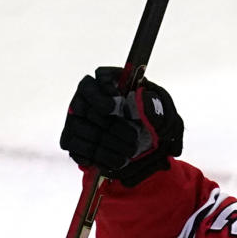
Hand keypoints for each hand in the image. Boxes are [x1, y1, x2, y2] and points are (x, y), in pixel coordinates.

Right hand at [60, 66, 183, 185]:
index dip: (104, 89)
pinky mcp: (72, 141)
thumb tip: (140, 98)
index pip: (98, 77)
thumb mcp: (164, 113)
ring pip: (83, 130)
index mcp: (110, 82)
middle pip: (90, 108)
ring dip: (109, 144)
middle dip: (114, 127)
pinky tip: (118, 160)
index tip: (118, 104)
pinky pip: (78, 149)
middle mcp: (87, 98)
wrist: (146, 151)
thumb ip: (155, 104)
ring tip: (130, 152)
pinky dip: (100, 158)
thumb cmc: (153, 124)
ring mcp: (76, 119)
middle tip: (134, 137)